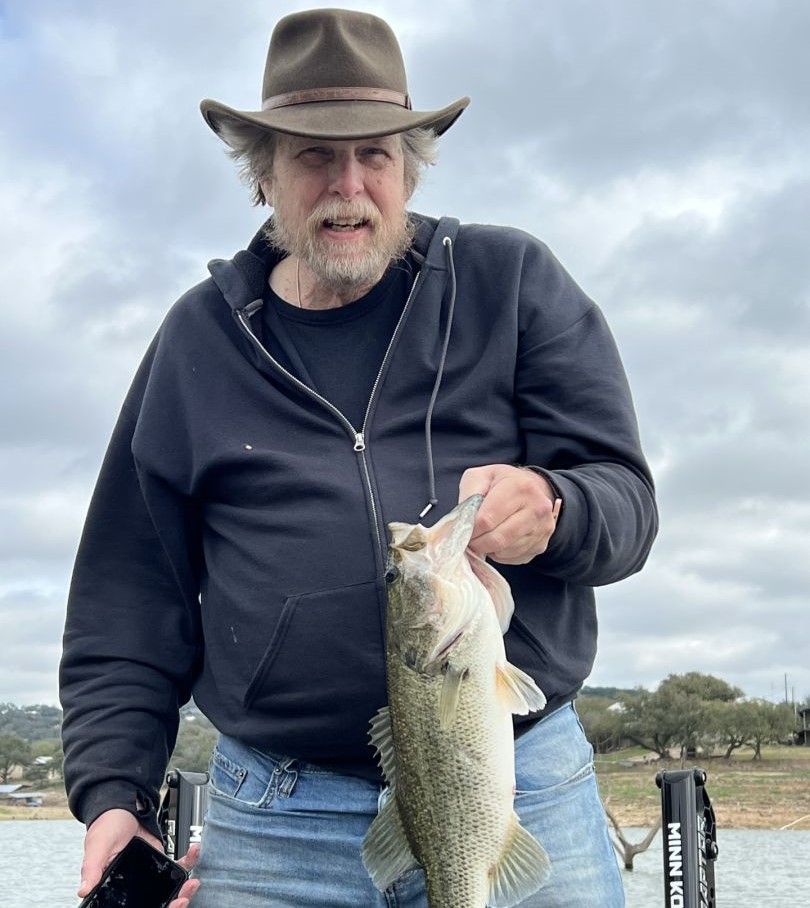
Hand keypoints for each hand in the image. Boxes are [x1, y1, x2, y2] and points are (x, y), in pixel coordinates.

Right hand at [78, 808, 199, 904]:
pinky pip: (177, 866)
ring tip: (192, 882)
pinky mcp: (160, 860)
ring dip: (184, 888)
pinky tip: (194, 853)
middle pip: (157, 902)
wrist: (122, 806)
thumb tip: (84, 890)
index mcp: (116, 887)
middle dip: (173, 903)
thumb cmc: (106, 827)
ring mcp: (150, 873)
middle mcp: (134, 885)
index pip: (134, 907)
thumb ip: (92, 868)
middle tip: (183, 899)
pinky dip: (188, 861)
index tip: (168, 906)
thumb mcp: (97, 846)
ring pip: (169, 889)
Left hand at [458, 464, 561, 564]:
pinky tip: (497, 541)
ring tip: (483, 537)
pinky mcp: (542, 544)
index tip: (464, 529)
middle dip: (477, 543)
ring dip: (488, 549)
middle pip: (497, 539)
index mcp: (519, 488)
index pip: (487, 519)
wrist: (532, 487)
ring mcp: (542, 529)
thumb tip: (463, 520)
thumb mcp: (481, 476)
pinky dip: (500, 554)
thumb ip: (469, 493)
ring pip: (505, 551)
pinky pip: (513, 558)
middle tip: (470, 539)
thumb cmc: (502, 482)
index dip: (470, 529)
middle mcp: (536, 508)